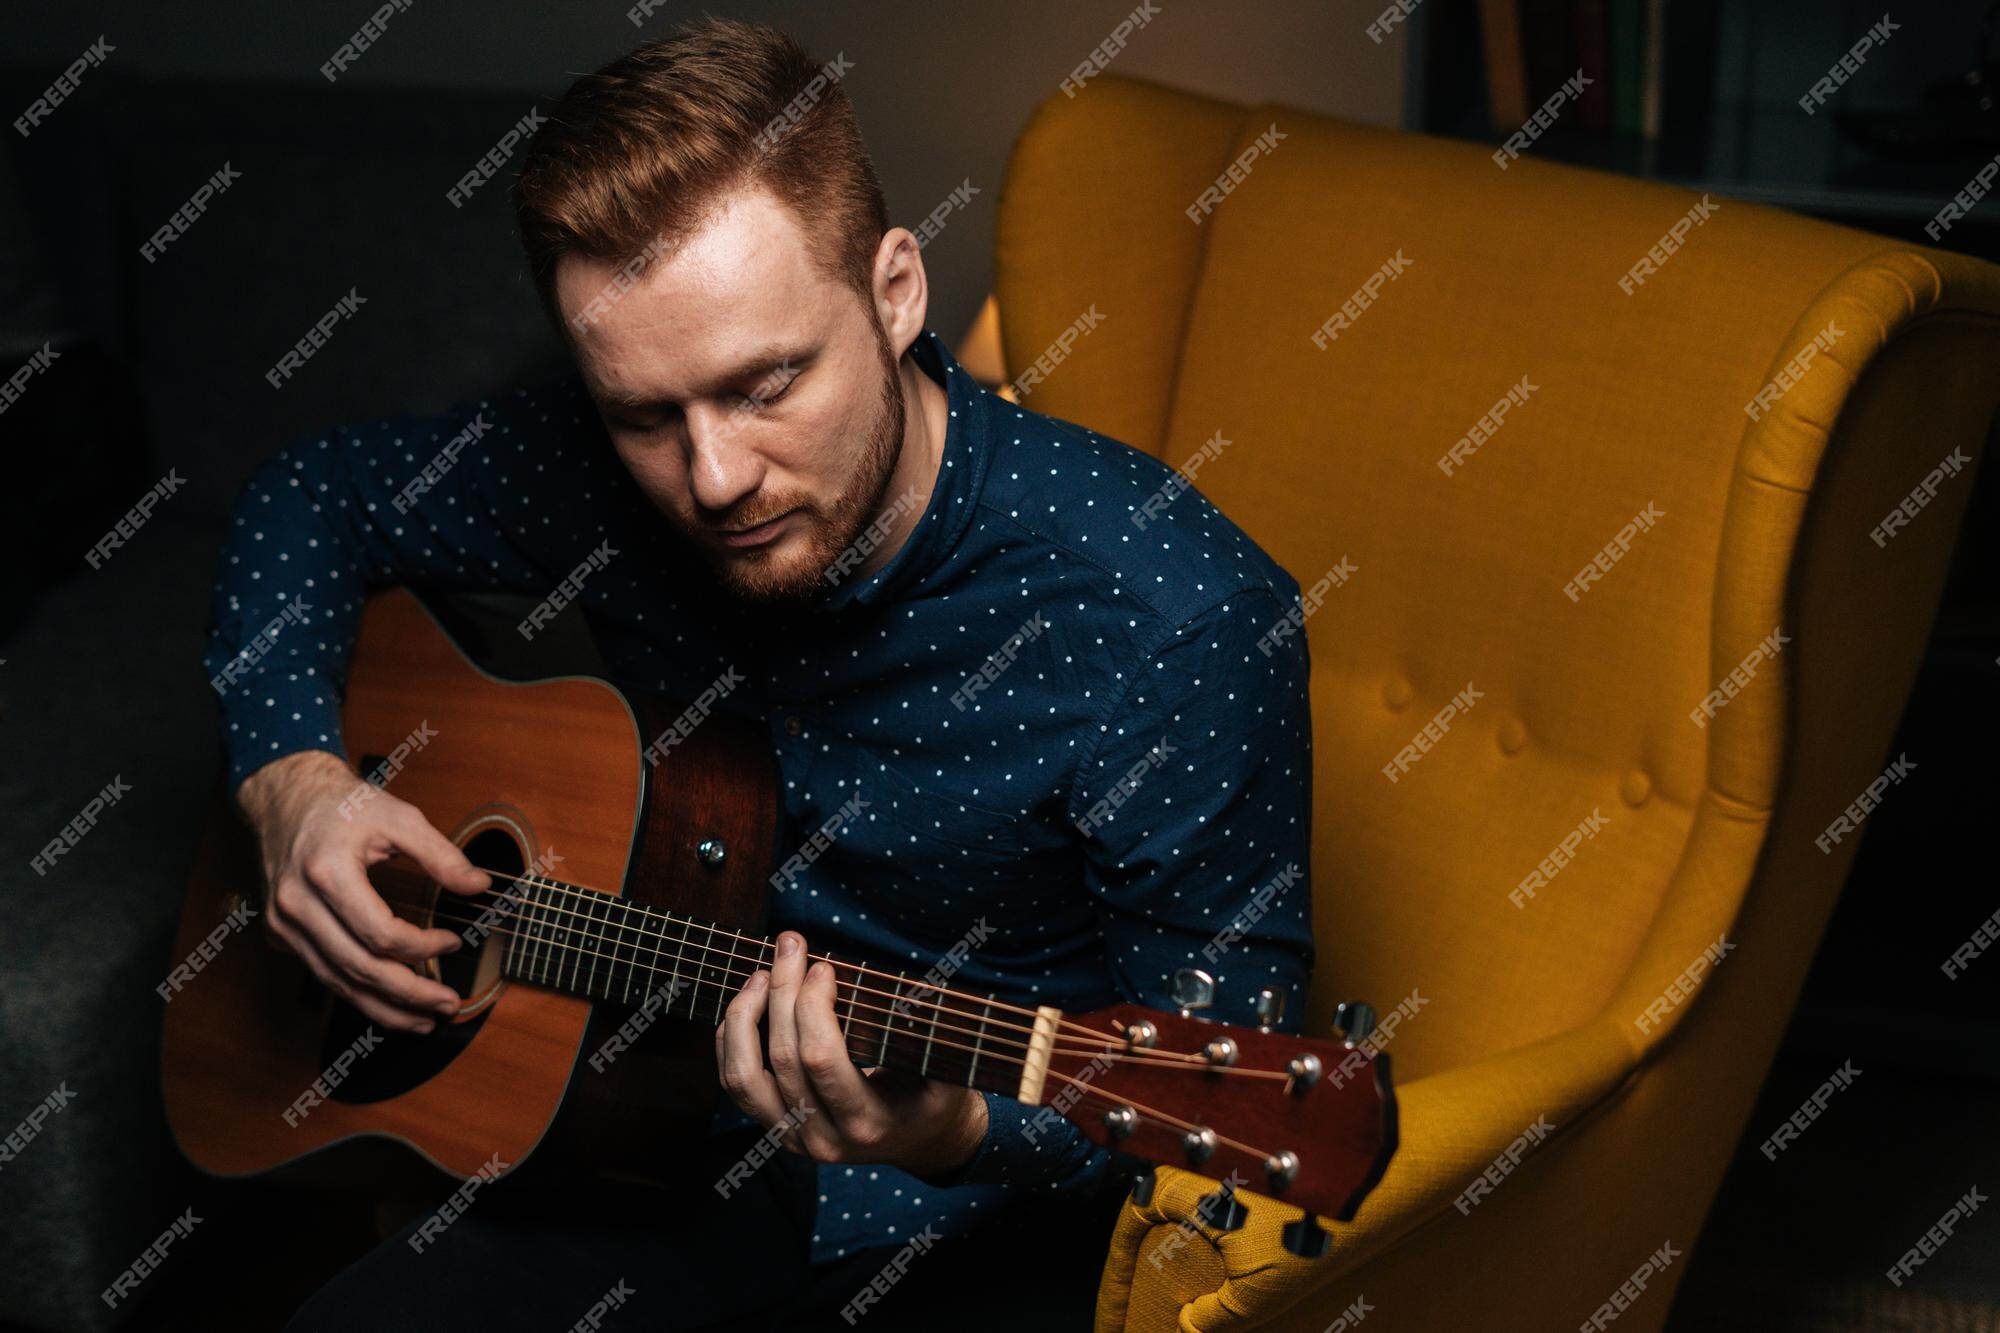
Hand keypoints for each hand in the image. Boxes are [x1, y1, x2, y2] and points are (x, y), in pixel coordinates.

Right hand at [236, 748, 490, 1032]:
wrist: (285, 798)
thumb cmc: (343, 805)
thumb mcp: (398, 817)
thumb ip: (441, 854)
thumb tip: (480, 887)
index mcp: (326, 873)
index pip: (380, 934)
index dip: (423, 947)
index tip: (455, 942)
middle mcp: (297, 906)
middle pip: (358, 969)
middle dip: (408, 994)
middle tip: (448, 1005)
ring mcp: (283, 924)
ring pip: (337, 983)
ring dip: (384, 1008)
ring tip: (424, 1020)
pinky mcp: (281, 934)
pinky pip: (324, 973)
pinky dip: (359, 993)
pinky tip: (389, 1002)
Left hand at [716, 931, 987, 1174]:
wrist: (925, 1142)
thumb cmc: (938, 1096)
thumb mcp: (946, 1068)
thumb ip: (924, 1032)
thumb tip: (901, 986)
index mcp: (867, 1122)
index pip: (822, 1059)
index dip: (813, 1005)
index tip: (824, 966)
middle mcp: (824, 1138)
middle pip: (783, 1058)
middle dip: (783, 991)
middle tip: (791, 945)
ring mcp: (794, 1139)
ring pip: (743, 1077)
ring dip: (745, 1016)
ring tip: (761, 974)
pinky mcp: (777, 1130)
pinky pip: (736, 1085)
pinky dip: (731, 1040)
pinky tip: (746, 1003)